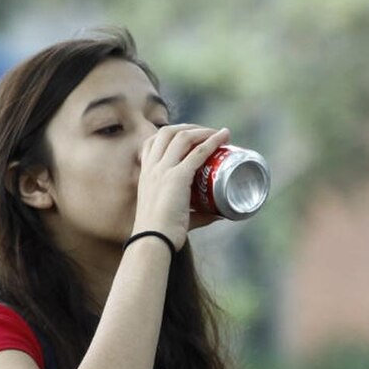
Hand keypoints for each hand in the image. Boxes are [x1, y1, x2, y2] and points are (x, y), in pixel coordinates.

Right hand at [133, 124, 229, 249]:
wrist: (152, 242)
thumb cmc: (160, 235)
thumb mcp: (174, 216)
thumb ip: (197, 214)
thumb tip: (220, 213)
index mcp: (145, 175)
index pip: (151, 143)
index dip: (169, 135)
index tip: (188, 137)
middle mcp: (152, 168)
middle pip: (168, 133)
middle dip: (189, 127)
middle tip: (206, 133)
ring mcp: (163, 171)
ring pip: (183, 137)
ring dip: (202, 130)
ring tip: (217, 133)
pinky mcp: (177, 178)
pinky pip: (198, 152)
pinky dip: (212, 141)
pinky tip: (223, 137)